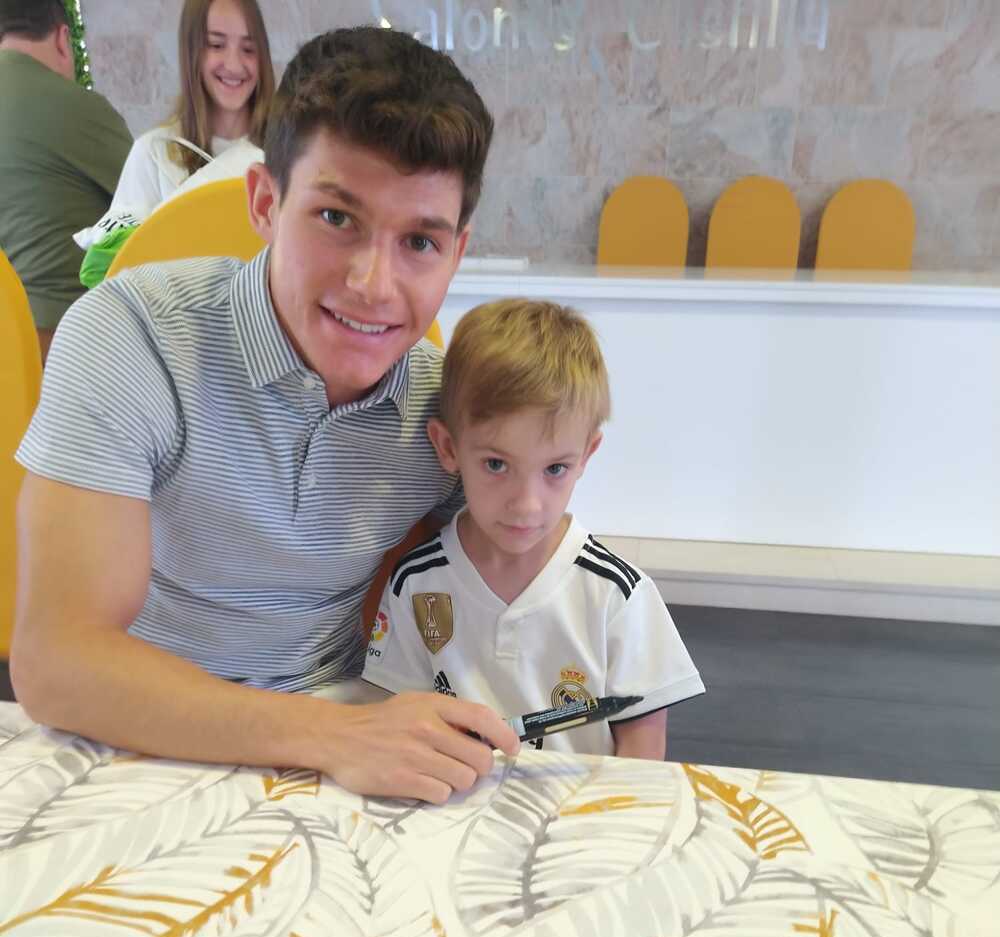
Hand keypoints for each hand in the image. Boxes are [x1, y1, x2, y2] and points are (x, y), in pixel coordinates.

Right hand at [321, 692, 519, 803]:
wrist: (339, 737)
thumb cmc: (382, 721)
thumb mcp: (415, 704)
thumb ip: (447, 716)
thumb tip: (486, 736)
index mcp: (433, 706)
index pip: (481, 717)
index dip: (504, 735)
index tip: (513, 749)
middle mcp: (427, 728)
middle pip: (480, 758)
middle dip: (479, 767)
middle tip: (465, 765)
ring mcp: (416, 755)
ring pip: (464, 780)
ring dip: (458, 781)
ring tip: (439, 773)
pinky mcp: (403, 780)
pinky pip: (441, 795)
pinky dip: (437, 793)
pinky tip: (423, 783)